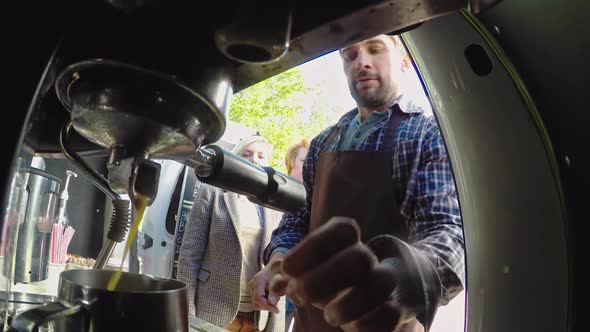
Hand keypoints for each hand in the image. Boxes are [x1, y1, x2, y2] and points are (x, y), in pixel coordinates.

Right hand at [249, 253, 286, 313]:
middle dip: (266, 306)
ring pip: (256, 303)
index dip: (267, 306)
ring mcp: (252, 287)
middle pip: (256, 302)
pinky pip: (257, 301)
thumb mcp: (280, 280)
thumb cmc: (280, 272)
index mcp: (258, 280)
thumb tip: (271, 302)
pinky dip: (264, 303)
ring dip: (265, 305)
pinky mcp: (254, 290)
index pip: (258, 297)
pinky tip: (271, 298)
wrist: (276, 265)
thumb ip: (276, 291)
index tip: (276, 310)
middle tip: (277, 307)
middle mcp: (253, 284)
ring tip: (275, 300)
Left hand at [282, 217, 409, 331]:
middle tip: (299, 294)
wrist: (399, 282)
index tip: (287, 268)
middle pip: (358, 257)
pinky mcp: (399, 308)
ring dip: (349, 304)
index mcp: (351, 240)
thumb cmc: (343, 275)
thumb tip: (276, 283)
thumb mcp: (320, 267)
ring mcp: (388, 282)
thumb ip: (297, 274)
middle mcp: (372, 257)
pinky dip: (368, 324)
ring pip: (380, 283)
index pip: (341, 230)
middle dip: (324, 278)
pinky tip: (351, 327)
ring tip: (329, 315)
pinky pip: (391, 315)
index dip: (312, 246)